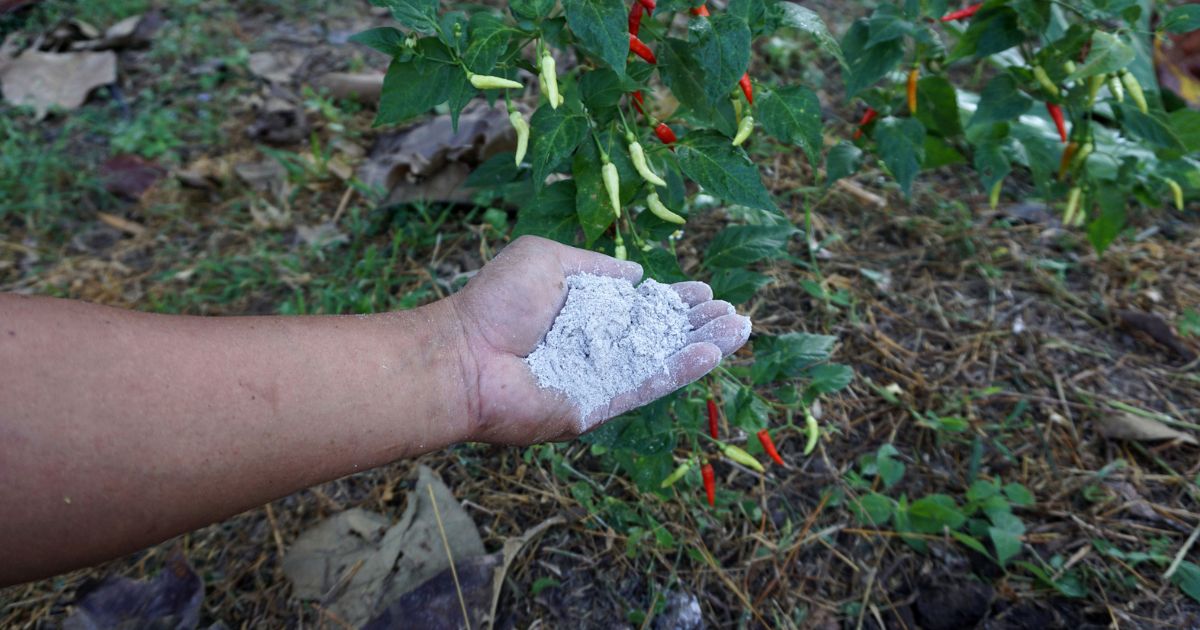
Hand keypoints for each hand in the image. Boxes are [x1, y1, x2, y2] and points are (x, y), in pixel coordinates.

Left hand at [449, 236, 750, 444]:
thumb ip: (595, 266)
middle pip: (660, 336)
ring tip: (740, 331)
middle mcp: (595, 347)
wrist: (465, 354)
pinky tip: (710, 355)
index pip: (641, 307)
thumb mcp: (546, 259)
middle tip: (736, 314)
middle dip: (699, 324)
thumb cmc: (496, 303)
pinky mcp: (597, 406)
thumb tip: (638, 274)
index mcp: (585, 313)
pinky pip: (645, 387)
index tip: (707, 292)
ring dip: (703, 346)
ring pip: (662, 361)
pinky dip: (679, 371)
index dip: (675, 300)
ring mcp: (599, 379)